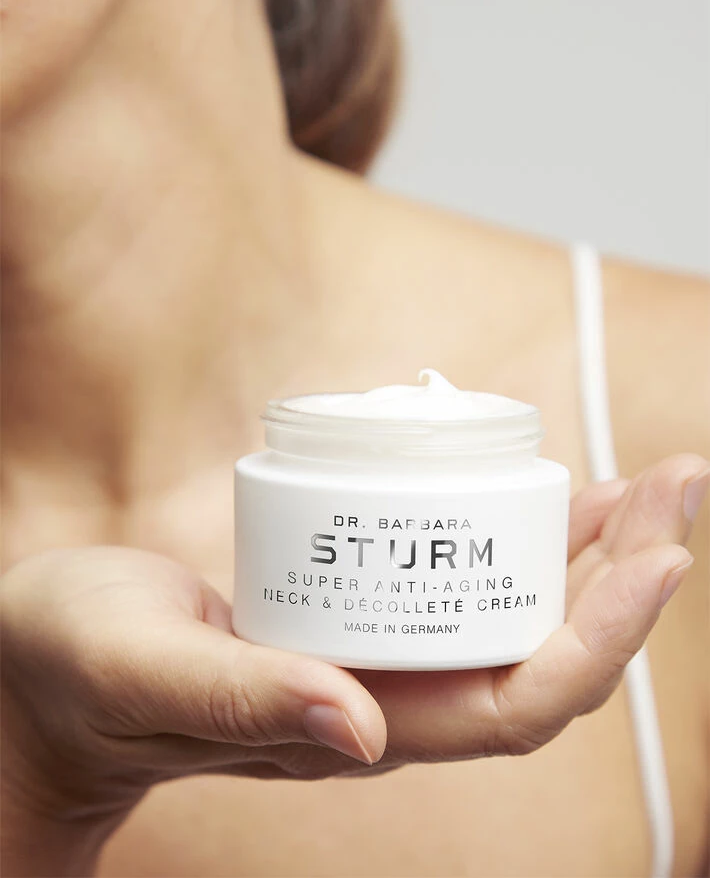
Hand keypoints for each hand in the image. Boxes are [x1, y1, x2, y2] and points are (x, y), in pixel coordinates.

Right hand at [1, 455, 705, 860]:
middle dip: (626, 579)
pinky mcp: (348, 608)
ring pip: (511, 616)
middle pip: (541, 655)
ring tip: (651, 485)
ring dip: (591, 555)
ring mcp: (371, 653)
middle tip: (681, 486)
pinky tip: (549, 495)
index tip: (660, 553)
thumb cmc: (80, 672)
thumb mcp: (142, 673)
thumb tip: (356, 731)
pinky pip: (457, 578)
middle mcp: (381, 699)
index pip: (514, 707)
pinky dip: (515, 536)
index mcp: (349, 729)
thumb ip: (238, 702)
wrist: (49, 665)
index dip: (599, 640)